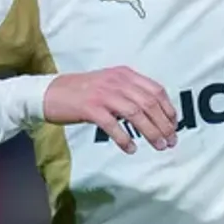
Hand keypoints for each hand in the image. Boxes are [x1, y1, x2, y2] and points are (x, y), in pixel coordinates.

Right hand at [43, 67, 176, 152]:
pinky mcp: (90, 108)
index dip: (168, 109)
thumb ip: (130, 93)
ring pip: (136, 114)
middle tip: (171, 141)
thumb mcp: (110, 84)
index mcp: (125, 74)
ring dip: (151, 132)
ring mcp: (103, 94)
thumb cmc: (82, 92)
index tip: (174, 125)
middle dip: (164, 124)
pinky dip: (124, 138)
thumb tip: (154, 113)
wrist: (49, 92)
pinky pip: (112, 125)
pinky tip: (131, 148)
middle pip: (149, 103)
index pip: (156, 90)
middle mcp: (117, 81)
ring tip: (159, 146)